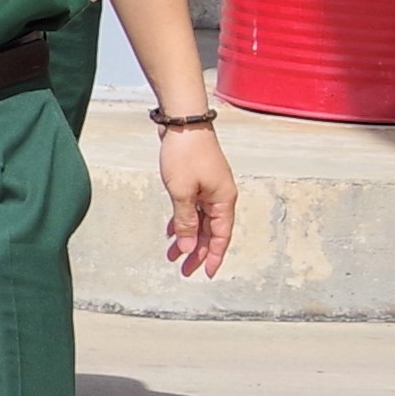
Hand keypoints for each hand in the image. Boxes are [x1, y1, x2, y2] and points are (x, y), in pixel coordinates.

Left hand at [151, 117, 238, 279]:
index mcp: (223, 200)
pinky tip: (171, 231)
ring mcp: (209, 188)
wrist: (183, 121)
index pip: (221, 236)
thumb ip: (186, 222)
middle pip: (210, 231)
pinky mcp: (198, 180)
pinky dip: (182, 220)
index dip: (214, 257)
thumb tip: (190, 248)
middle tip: (183, 270)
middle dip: (197, 252)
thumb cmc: (185, 154)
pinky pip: (193, 208)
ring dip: (187, 237)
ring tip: (172, 255)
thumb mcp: (182, 192)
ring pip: (199, 220)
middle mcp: (220, 196)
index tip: (207, 274)